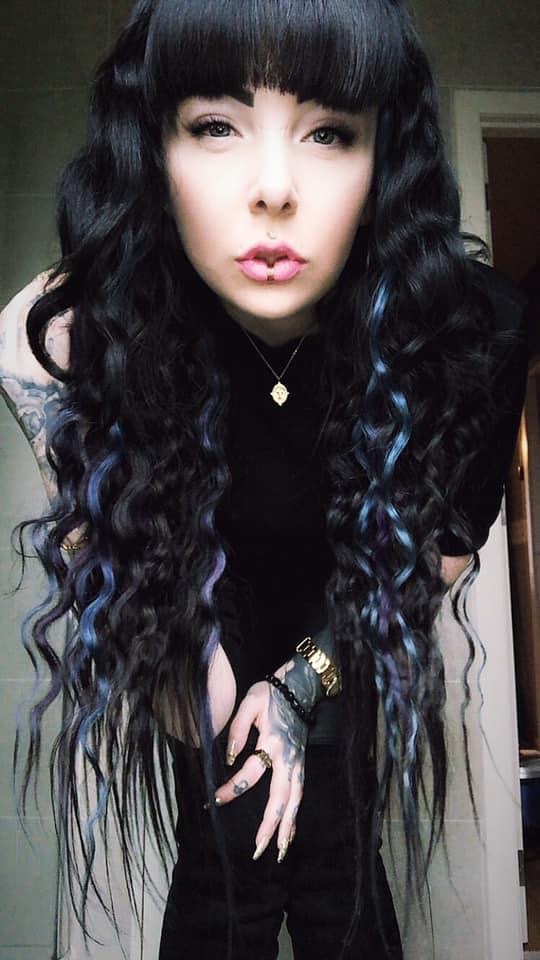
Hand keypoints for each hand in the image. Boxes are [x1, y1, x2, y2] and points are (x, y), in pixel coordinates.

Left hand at [213, 678, 308, 862]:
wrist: (300, 686)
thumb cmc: (272, 693)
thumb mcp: (250, 702)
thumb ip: (236, 729)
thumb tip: (229, 758)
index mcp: (273, 743)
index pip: (250, 773)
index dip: (231, 788)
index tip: (214, 800)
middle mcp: (288, 758)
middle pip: (280, 798)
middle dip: (270, 825)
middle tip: (258, 849)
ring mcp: (298, 763)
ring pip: (295, 801)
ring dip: (287, 827)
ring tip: (278, 851)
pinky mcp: (301, 764)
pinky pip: (300, 795)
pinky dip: (295, 815)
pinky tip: (290, 833)